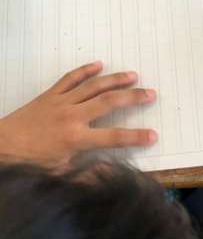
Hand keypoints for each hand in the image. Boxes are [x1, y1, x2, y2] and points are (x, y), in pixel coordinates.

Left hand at [0, 61, 156, 165]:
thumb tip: (110, 171)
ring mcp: (62, 102)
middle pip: (109, 102)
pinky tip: (99, 64)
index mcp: (76, 139)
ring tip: (133, 75)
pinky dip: (85, 70)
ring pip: (94, 86)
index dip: (135, 136)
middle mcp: (72, 116)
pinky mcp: (51, 94)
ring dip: (115, 79)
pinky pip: (71, 78)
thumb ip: (87, 174)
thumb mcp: (60, 174)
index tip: (152, 135)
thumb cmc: (31, 163)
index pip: (114, 138)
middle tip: (150, 93)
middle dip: (133, 97)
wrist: (2, 147)